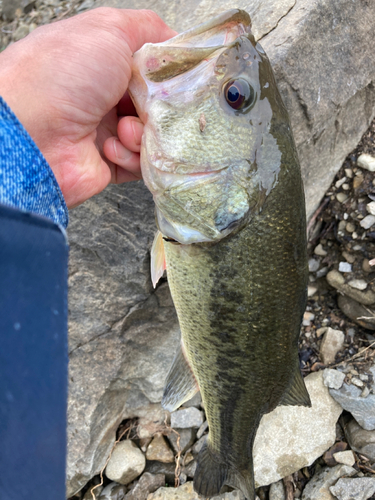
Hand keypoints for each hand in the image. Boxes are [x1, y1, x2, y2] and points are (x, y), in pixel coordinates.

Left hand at [0, 8, 175, 207]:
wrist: (31, 135)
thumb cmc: (61, 75)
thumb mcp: (108, 30)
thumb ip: (149, 29)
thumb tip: (176, 41)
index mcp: (103, 60)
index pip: (152, 65)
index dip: (170, 71)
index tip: (183, 77)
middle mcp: (105, 94)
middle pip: (157, 101)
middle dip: (162, 104)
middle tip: (157, 105)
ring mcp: (107, 129)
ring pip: (153, 133)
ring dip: (144, 131)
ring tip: (123, 128)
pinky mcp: (110, 162)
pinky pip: (142, 161)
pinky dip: (132, 154)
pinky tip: (111, 147)